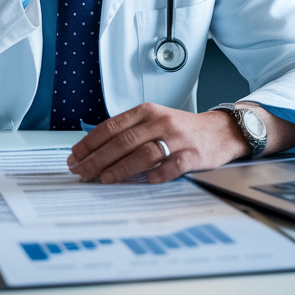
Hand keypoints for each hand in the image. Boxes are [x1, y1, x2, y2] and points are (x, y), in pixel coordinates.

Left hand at [66, 104, 248, 183]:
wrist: (219, 131)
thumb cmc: (180, 129)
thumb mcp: (152, 120)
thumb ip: (127, 131)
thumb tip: (93, 151)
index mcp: (146, 111)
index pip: (111, 126)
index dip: (90, 143)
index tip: (75, 157)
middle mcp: (159, 121)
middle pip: (123, 141)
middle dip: (98, 159)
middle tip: (82, 172)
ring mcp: (177, 138)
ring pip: (144, 152)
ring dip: (121, 168)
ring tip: (104, 179)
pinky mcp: (192, 154)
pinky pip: (172, 165)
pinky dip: (158, 174)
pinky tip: (145, 182)